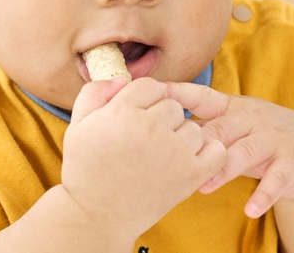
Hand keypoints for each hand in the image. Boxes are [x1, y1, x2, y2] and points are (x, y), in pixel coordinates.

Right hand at [61, 78, 225, 237]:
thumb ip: (96, 92)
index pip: (151, 86)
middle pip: (173, 105)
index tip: (136, 117)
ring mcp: (174, 151)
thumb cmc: (85, 168)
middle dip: (161, 118)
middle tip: (145, 141)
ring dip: (181, 138)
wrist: (97, 214)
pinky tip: (186, 161)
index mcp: (123, 110)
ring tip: (161, 155)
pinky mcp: (191, 174)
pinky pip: (216, 151)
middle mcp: (152, 126)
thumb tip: (123, 79)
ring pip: (193, 127)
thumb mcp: (78, 124)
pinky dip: (206, 154)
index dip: (144, 100)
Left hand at [165, 82, 293, 218]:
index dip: (179, 93)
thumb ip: (202, 126)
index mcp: (232, 107)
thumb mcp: (233, 124)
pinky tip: (251, 209)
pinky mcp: (291, 163)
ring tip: (204, 187)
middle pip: (220, 128)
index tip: (156, 92)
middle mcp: (251, 119)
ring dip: (223, 170)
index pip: (202, 96)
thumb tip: (156, 127)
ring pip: (244, 152)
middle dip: (196, 142)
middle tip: (170, 157)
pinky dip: (264, 196)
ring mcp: (272, 140)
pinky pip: (276, 180)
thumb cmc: (259, 136)